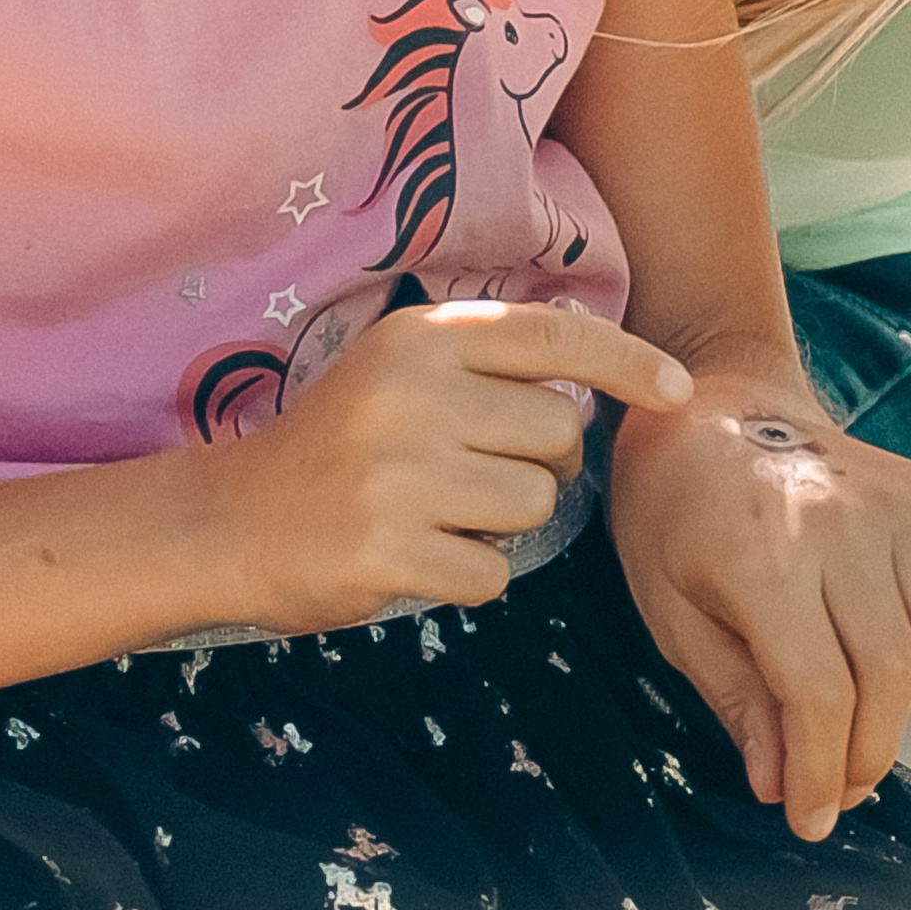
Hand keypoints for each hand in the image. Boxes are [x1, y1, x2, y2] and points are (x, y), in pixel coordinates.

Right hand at [203, 300, 690, 638]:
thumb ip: (489, 361)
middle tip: (474, 472)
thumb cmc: (339, 443)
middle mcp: (414, 392)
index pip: (557, 335)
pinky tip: (415, 556)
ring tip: (434, 511)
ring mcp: (398, 472)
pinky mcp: (388, 549)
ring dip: (501, 522)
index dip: (630, 361)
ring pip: (533, 506)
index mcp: (424, 337)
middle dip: (540, 464)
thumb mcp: (403, 371)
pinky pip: (492, 572)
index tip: (679, 391)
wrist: (231, 521)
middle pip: (559, 434)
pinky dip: (468, 574)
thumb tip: (603, 370)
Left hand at [606, 373, 910, 842]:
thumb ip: (733, 696)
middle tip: (838, 785)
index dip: (820, 774)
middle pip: (890, 676)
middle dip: (868, 755)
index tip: (810, 818)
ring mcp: (890, 498)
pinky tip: (910, 630)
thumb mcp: (668, 610)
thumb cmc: (672, 508)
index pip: (820, 697)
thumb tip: (779, 782)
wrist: (708, 403)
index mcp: (765, 557)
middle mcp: (840, 523)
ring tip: (863, 714)